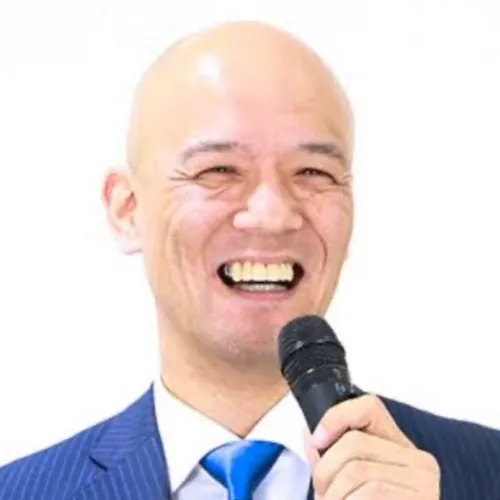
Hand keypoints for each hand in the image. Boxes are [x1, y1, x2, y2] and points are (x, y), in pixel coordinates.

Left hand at [303, 394, 439, 498]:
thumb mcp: (355, 484)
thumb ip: (332, 459)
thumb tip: (309, 436)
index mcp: (401, 447)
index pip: (369, 406)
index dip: (336, 417)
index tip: (316, 440)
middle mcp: (419, 461)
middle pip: (353, 444)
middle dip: (325, 471)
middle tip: (322, 495)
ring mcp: (424, 484)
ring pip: (356, 472)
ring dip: (332, 495)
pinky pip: (369, 494)